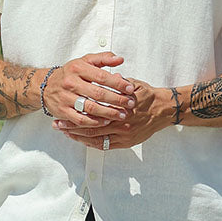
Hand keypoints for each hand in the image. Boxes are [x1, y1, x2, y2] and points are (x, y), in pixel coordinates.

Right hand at [42, 52, 136, 127]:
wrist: (45, 86)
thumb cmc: (70, 73)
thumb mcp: (85, 61)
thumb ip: (103, 59)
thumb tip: (120, 59)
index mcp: (78, 68)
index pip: (102, 76)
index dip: (118, 83)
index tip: (130, 88)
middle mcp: (71, 82)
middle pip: (98, 93)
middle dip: (117, 99)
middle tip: (130, 104)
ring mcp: (66, 98)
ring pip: (90, 108)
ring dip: (108, 113)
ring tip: (122, 115)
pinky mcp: (62, 111)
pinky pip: (80, 119)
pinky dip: (94, 122)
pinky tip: (106, 122)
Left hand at [55, 79, 173, 148]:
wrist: (164, 110)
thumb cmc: (147, 95)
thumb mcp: (133, 84)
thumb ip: (118, 82)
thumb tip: (108, 75)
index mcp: (120, 106)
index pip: (93, 110)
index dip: (76, 111)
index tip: (62, 111)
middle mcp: (121, 122)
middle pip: (90, 126)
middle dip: (72, 126)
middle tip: (57, 125)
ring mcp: (123, 134)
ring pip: (95, 137)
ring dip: (78, 136)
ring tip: (65, 133)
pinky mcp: (125, 143)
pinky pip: (104, 145)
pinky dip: (91, 143)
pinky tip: (81, 140)